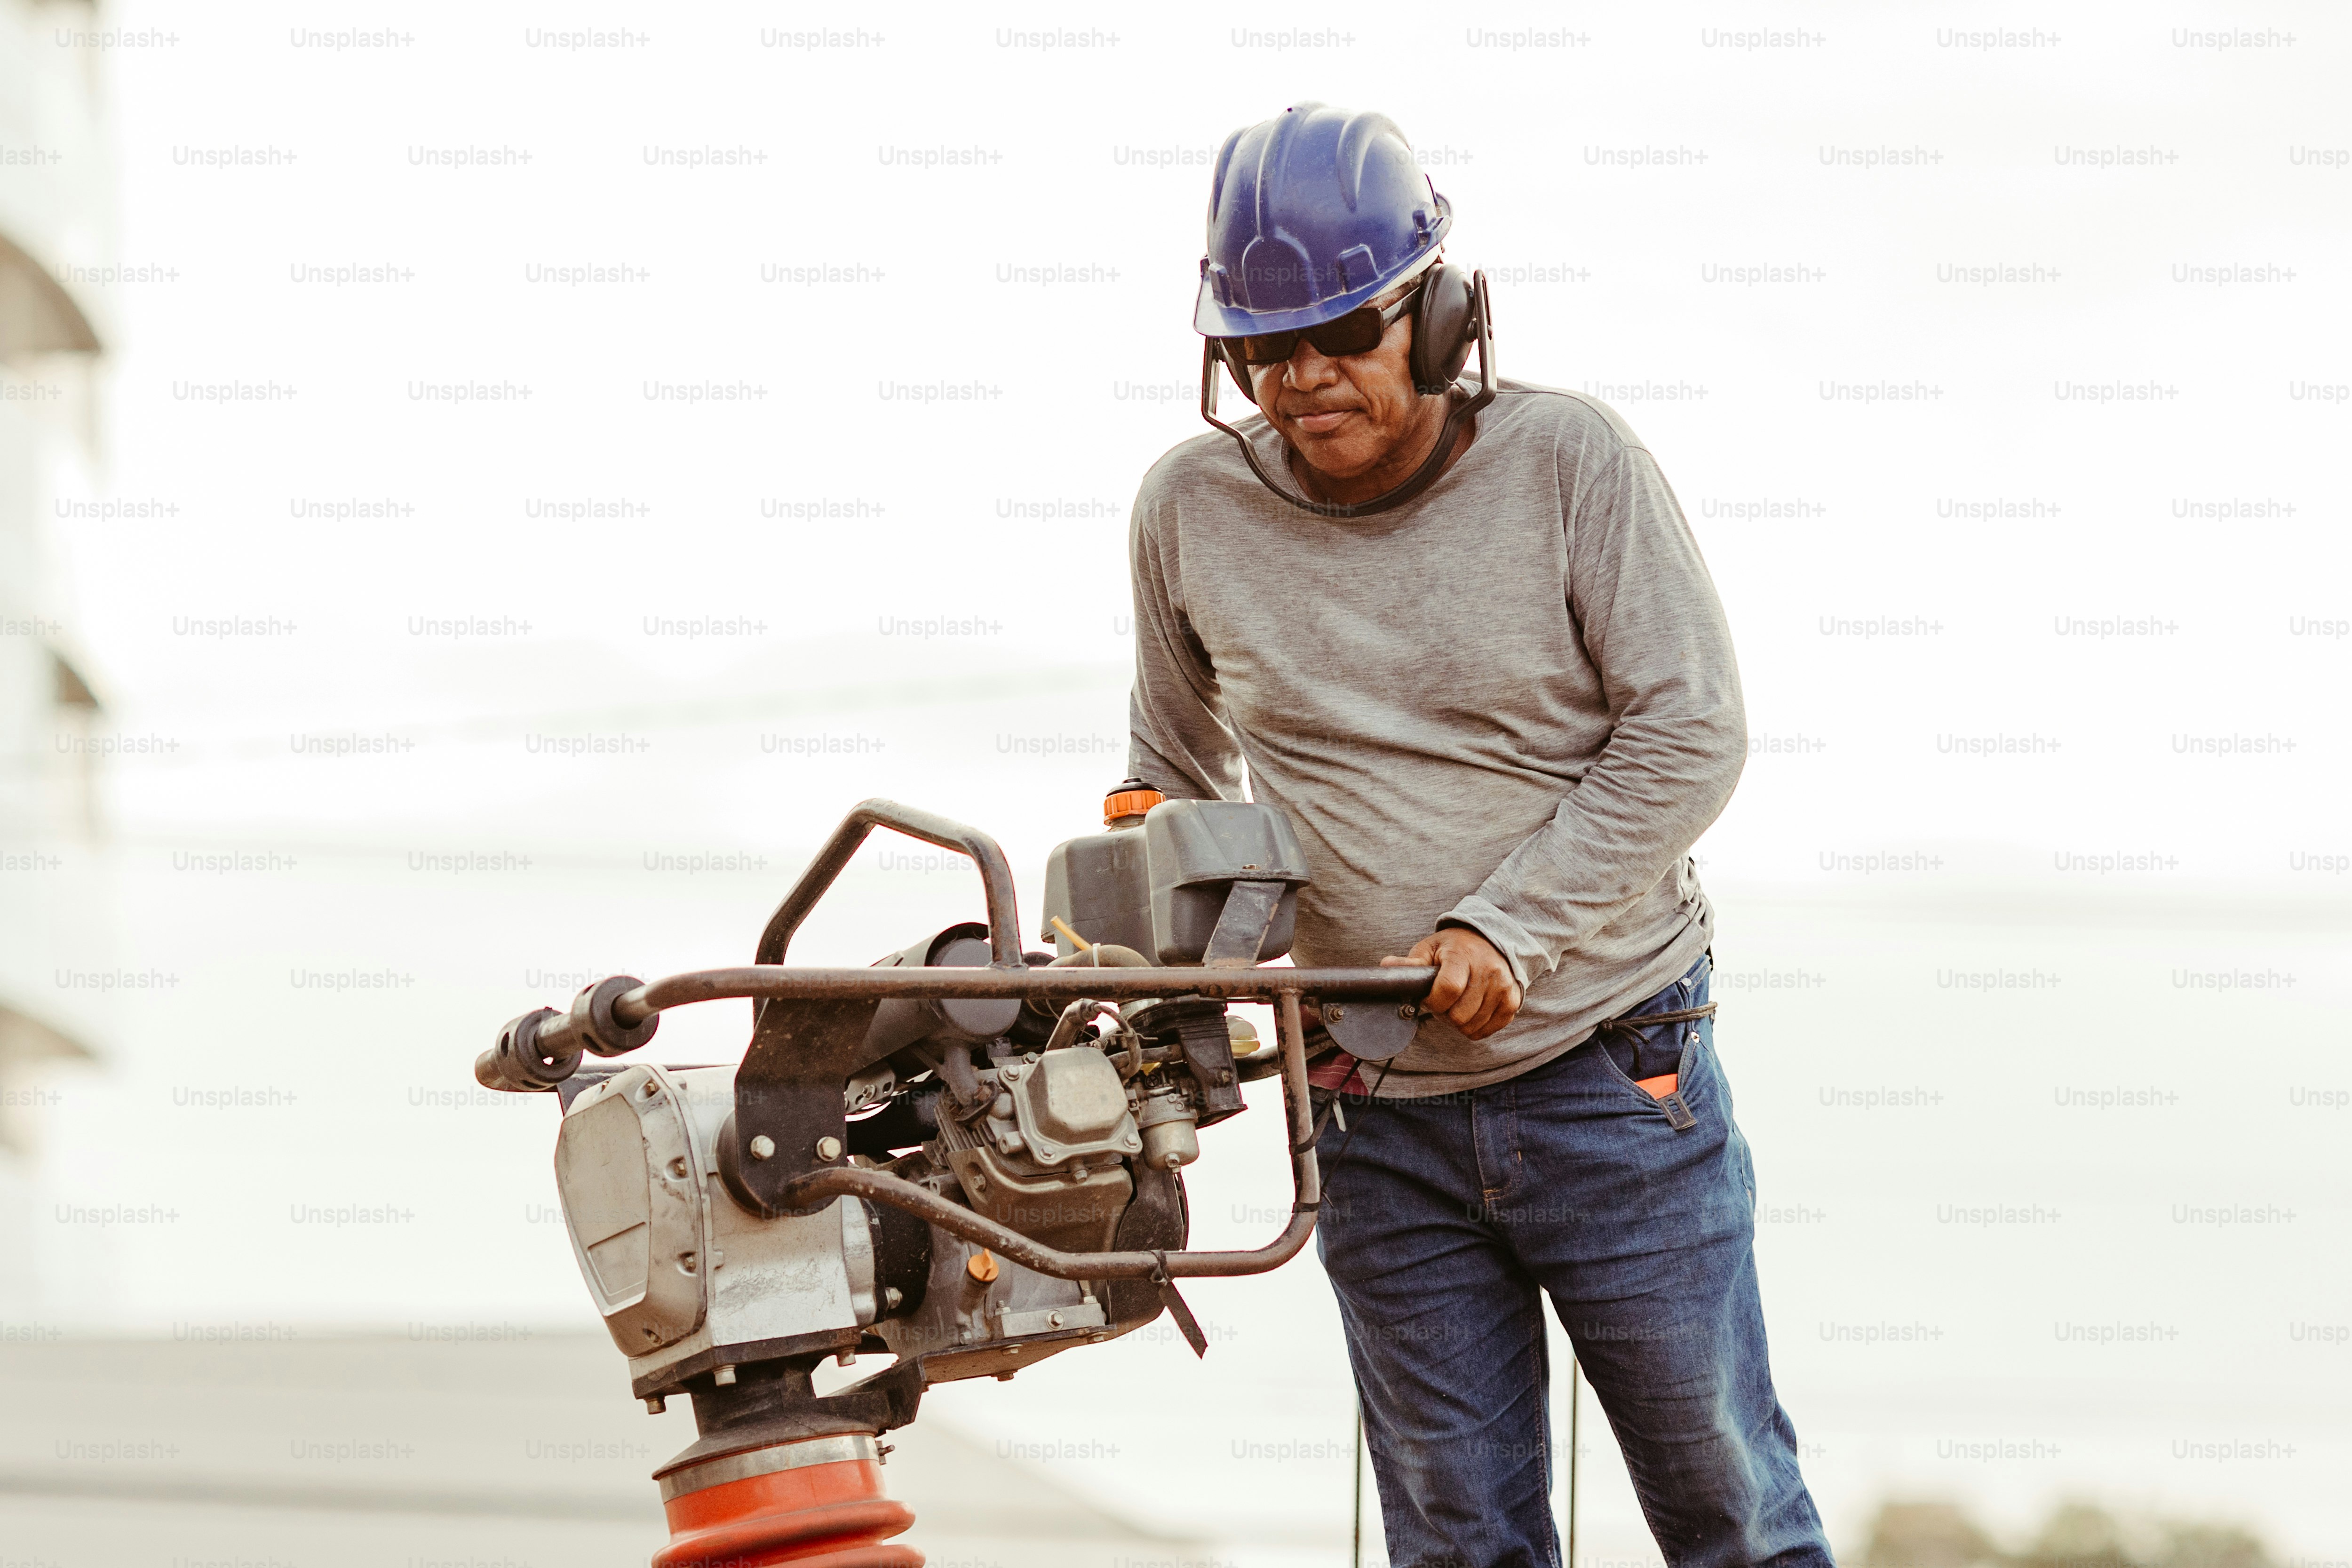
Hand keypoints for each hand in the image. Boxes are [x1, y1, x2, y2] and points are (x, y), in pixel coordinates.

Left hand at [1381, 926, 1522, 1040]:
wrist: (1493, 940)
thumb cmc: (1455, 947)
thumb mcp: (1430, 948)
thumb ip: (1410, 963)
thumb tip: (1385, 965)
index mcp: (1463, 955)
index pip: (1448, 990)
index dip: (1433, 1002)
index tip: (1429, 998)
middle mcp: (1488, 970)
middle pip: (1459, 1014)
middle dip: (1445, 1013)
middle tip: (1444, 1002)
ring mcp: (1503, 987)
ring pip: (1472, 1026)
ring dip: (1459, 1022)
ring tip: (1458, 1004)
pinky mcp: (1512, 1000)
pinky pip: (1488, 1030)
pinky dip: (1476, 1027)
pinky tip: (1472, 1011)